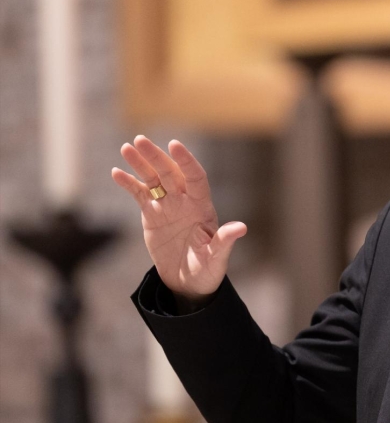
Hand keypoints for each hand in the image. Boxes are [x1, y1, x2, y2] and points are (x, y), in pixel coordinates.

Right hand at [112, 136, 246, 302]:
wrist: (188, 281)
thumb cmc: (208, 270)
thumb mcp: (216, 257)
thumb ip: (224, 241)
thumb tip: (241, 228)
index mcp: (203, 207)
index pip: (196, 177)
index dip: (186, 161)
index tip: (174, 145)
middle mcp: (185, 201)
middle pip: (170, 173)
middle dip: (156, 156)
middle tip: (140, 140)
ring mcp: (168, 206)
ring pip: (154, 179)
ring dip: (140, 163)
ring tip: (126, 147)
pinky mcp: (152, 214)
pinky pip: (140, 194)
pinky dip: (129, 183)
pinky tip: (116, 172)